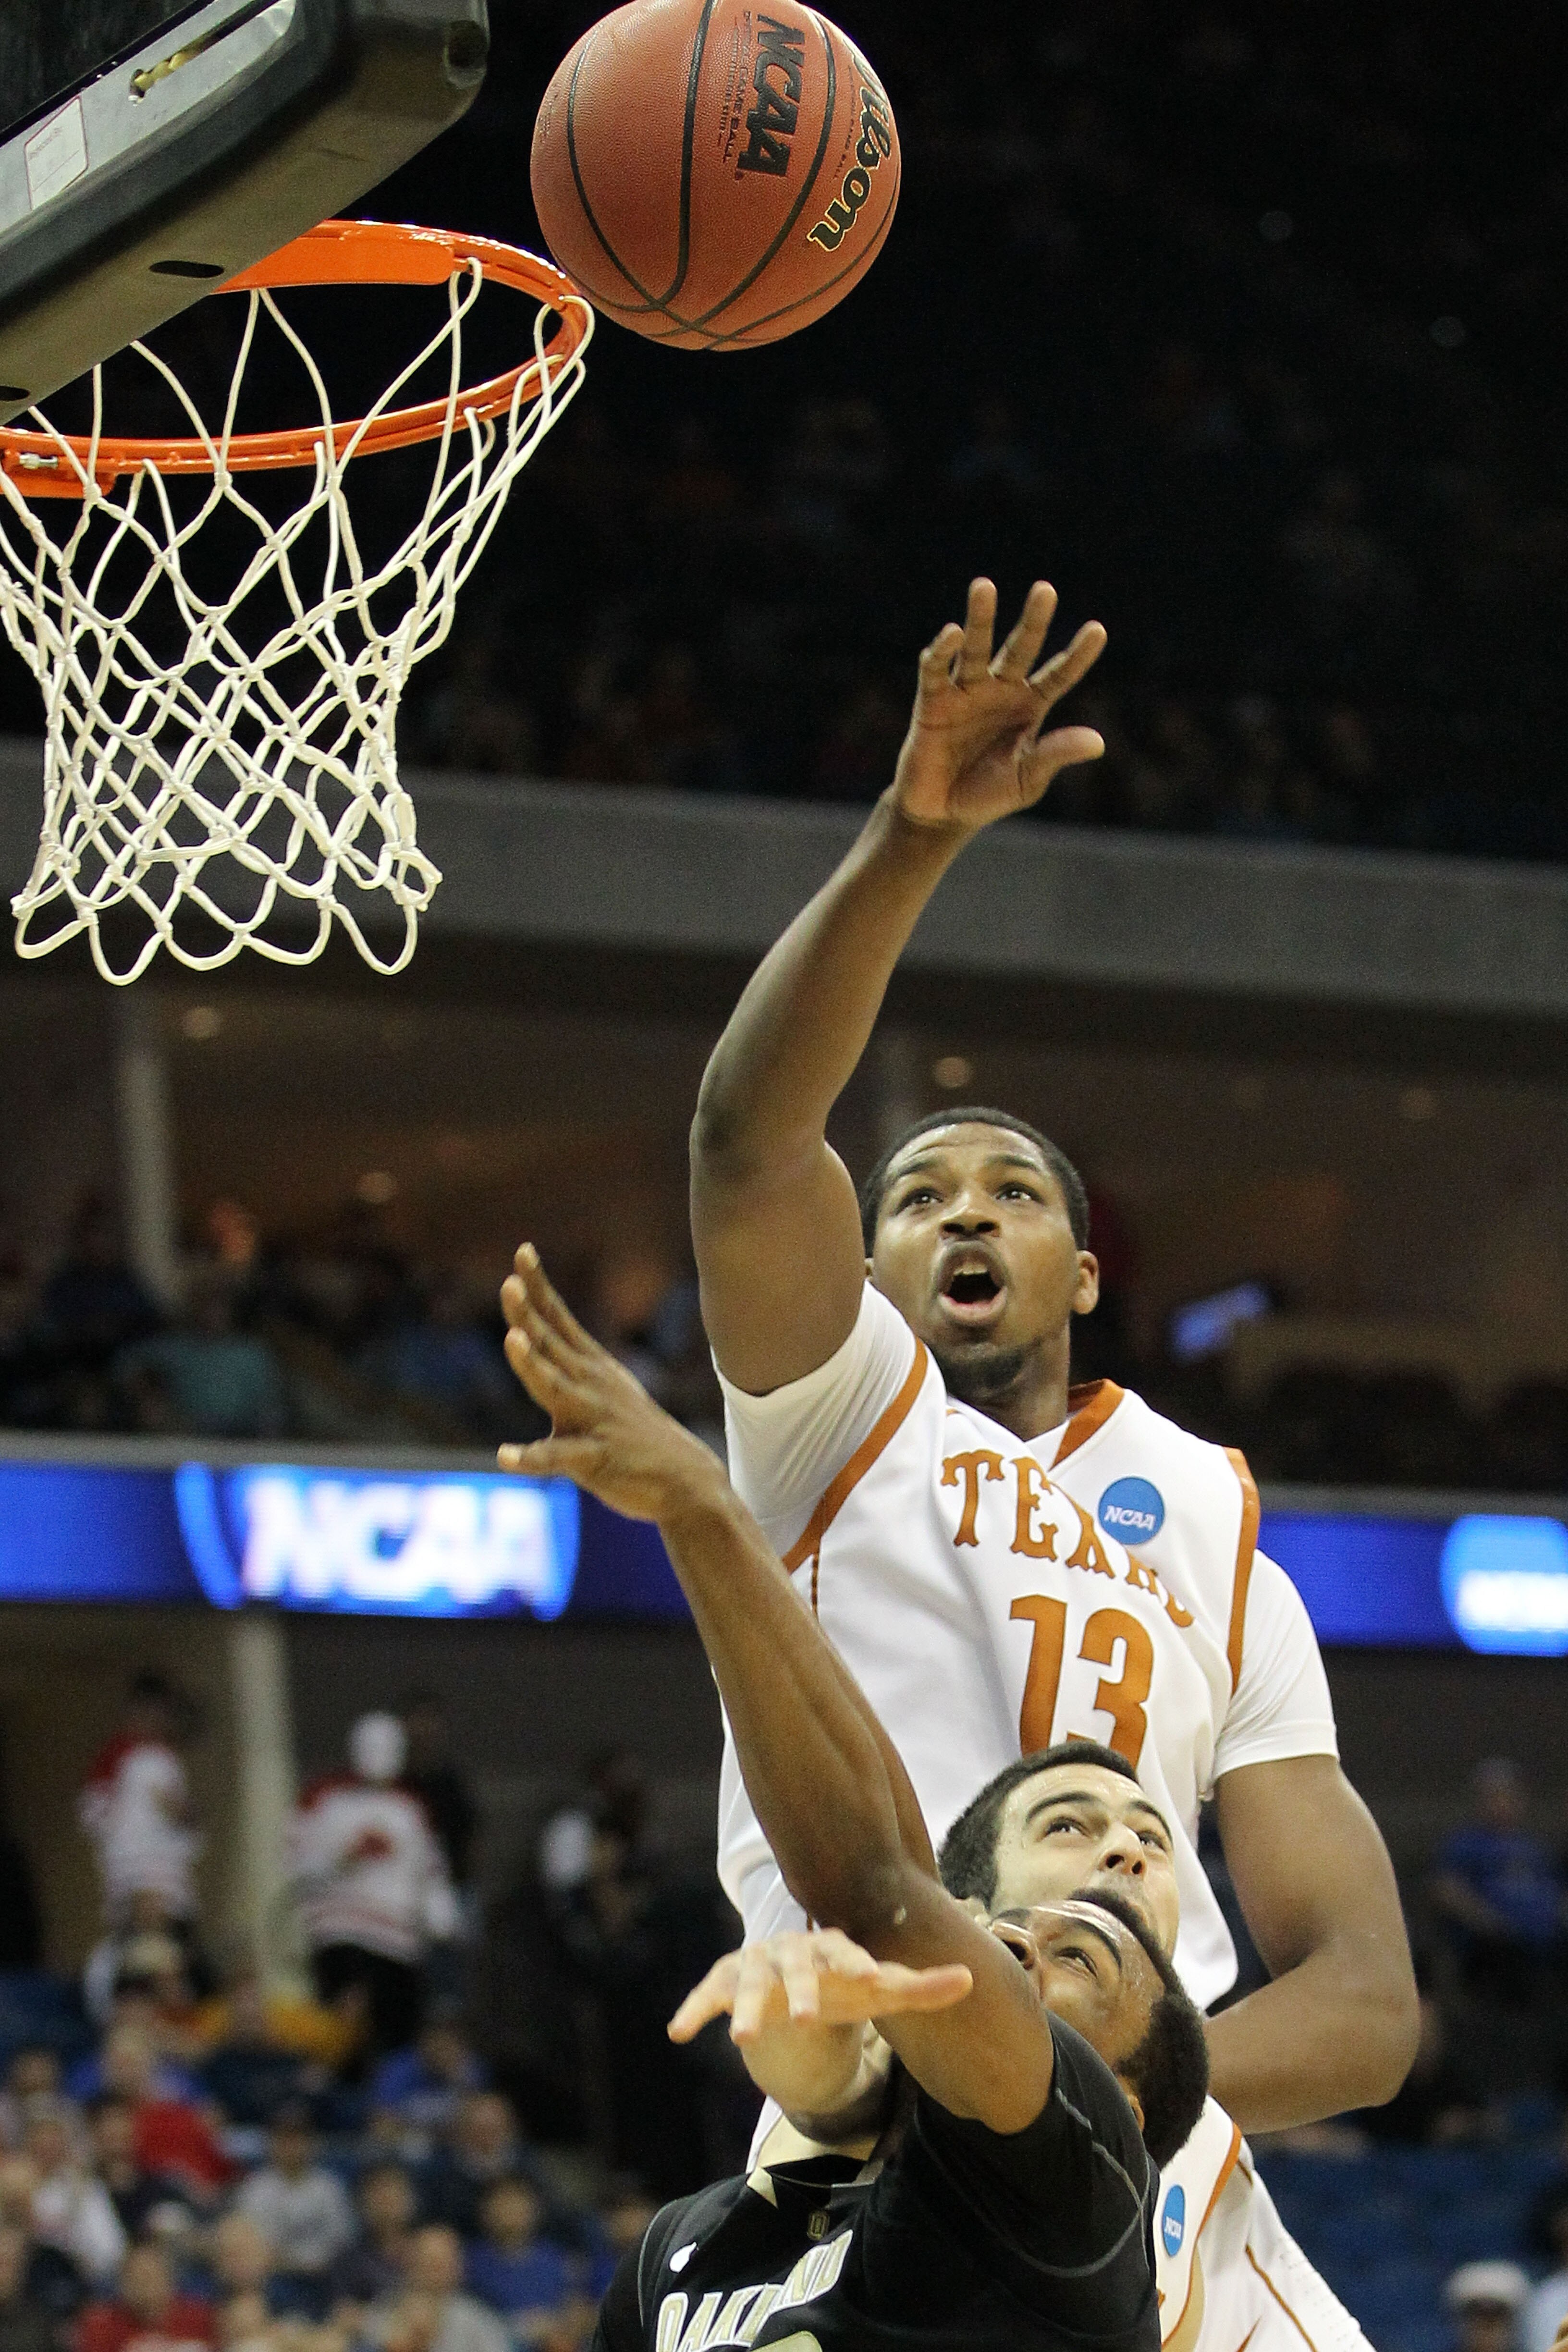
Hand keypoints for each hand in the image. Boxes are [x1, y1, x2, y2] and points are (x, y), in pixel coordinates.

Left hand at [497, 1245, 723, 1523]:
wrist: (684, 1478)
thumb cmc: (634, 1432)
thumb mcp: (604, 1386)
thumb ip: (565, 1361)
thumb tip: (525, 1333)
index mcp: (590, 1367)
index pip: (558, 1318)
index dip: (539, 1286)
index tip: (522, 1251)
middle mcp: (589, 1386)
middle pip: (551, 1345)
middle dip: (528, 1315)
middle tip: (509, 1284)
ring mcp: (593, 1420)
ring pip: (556, 1389)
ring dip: (533, 1365)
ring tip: (513, 1340)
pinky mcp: (594, 1458)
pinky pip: (558, 1458)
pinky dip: (531, 1456)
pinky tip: (505, 1456)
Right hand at [668, 1929, 971, 2045]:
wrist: (795, 1980)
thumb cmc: (843, 1986)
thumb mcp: (880, 1993)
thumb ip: (920, 1989)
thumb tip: (972, 1979)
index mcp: (831, 1949)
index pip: (845, 1951)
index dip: (857, 1963)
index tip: (871, 1979)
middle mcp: (791, 1951)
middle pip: (796, 1966)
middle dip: (799, 1991)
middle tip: (806, 2021)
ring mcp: (756, 1964)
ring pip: (750, 1981)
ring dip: (747, 2008)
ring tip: (743, 2042)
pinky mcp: (726, 1982)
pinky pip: (708, 1993)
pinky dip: (694, 2009)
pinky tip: (678, 2032)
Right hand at [890, 577, 1105, 832]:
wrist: (940, 814)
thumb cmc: (988, 795)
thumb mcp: (1027, 779)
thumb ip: (1055, 755)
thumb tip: (1098, 742)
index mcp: (1029, 707)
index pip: (1059, 675)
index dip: (1077, 655)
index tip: (1097, 630)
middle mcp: (1000, 691)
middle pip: (1019, 649)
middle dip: (1032, 621)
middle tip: (1045, 590)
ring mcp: (966, 692)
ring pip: (976, 648)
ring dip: (980, 618)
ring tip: (984, 586)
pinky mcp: (932, 701)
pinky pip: (936, 670)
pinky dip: (941, 651)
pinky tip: (952, 634)